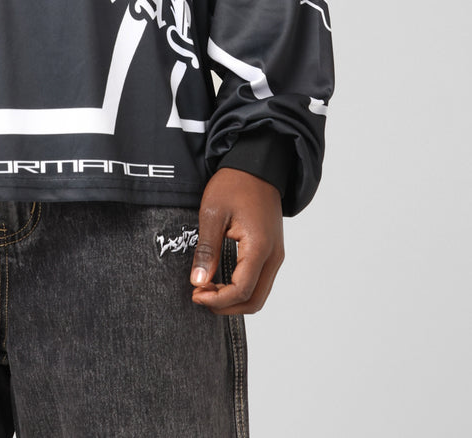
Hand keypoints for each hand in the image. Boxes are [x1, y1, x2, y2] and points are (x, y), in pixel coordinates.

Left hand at [190, 167, 283, 314]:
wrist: (256, 166)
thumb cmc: (234, 184)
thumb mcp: (212, 214)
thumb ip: (206, 250)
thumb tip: (198, 282)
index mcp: (260, 248)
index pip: (242, 290)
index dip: (217, 299)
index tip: (195, 294)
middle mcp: (273, 256)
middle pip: (255, 301)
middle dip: (226, 306)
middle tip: (200, 296)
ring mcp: (276, 254)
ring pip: (259, 294)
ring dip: (234, 299)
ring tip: (208, 289)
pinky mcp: (272, 251)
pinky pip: (261, 281)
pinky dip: (242, 288)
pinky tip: (221, 280)